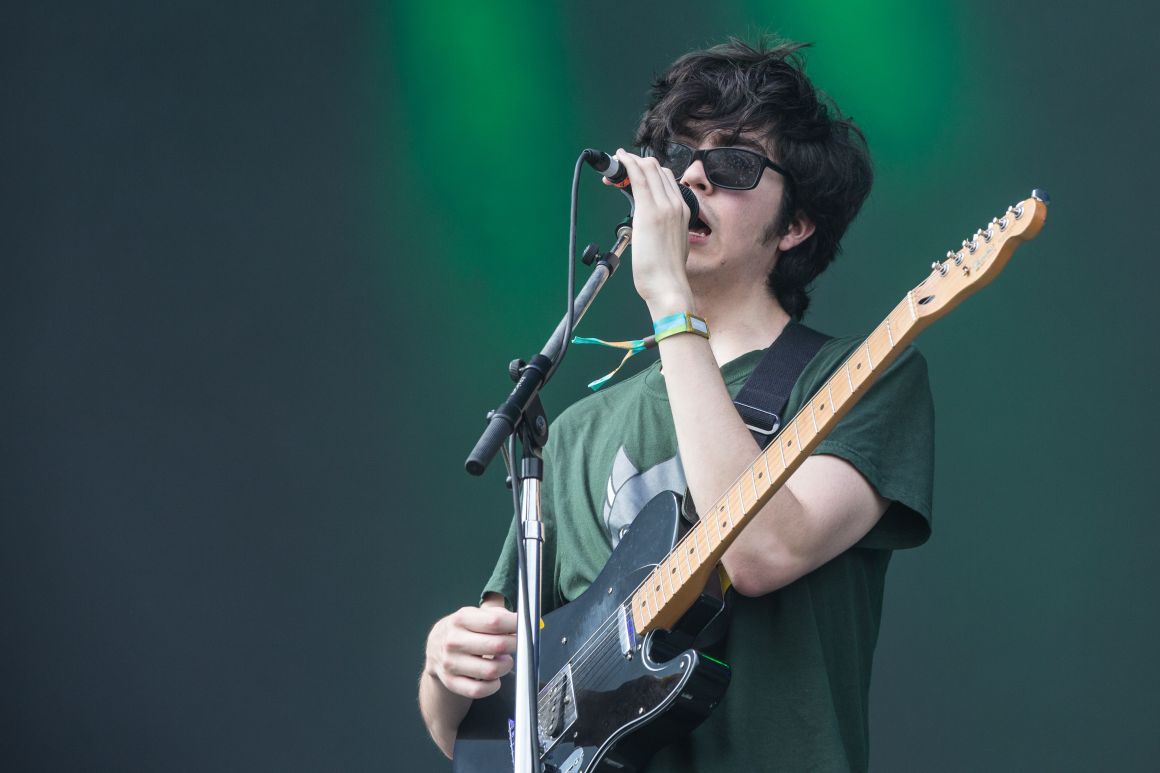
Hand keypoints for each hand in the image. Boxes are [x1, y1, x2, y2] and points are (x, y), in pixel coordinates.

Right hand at [424, 604, 516, 699]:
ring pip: (491, 671)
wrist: (434, 648)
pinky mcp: (451, 682)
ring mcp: (451, 663)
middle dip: (515, 645)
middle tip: (517, 645)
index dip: (515, 625)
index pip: (495, 622)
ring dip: (505, 666)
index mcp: (461, 619)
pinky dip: (493, 686)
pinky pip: (478, 690)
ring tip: (505, 661)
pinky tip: (494, 678)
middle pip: (497, 646)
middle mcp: (454, 641)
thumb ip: (497, 616)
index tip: (524, 626)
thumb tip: (522, 623)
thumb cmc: (463, 630)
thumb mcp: (474, 615)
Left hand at [612, 149, 695, 312]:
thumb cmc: (667, 272)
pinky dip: (627, 165)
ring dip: (629, 162)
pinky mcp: (649, 212)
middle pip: (657, 169)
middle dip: (635, 164)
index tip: (632, 175)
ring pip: (648, 169)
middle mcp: (676, 204)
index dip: (646, 171)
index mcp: (683, 211)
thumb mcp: (673, 244)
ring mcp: (664, 207)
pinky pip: (638, 178)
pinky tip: (618, 160)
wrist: (669, 285)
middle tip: (618, 169)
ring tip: (614, 165)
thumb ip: (667, 230)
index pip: (666, 179)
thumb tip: (655, 229)